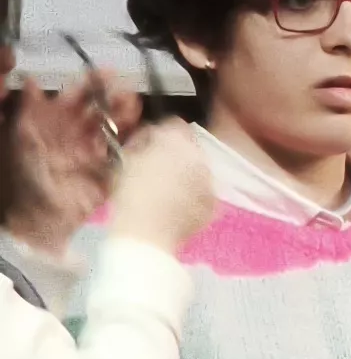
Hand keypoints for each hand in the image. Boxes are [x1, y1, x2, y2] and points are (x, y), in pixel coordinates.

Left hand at [0, 71, 134, 254]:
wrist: (39, 220)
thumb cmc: (26, 179)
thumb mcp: (22, 140)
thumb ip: (28, 111)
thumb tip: (33, 81)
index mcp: (54, 127)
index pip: (74, 100)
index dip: (89, 85)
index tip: (106, 73)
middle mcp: (75, 138)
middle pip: (98, 112)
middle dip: (112, 98)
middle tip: (126, 89)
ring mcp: (93, 155)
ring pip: (114, 129)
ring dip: (125, 116)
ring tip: (134, 104)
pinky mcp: (108, 174)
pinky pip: (125, 154)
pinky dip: (136, 143)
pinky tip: (143, 131)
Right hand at [102, 118, 215, 252]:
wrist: (146, 234)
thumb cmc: (129, 196)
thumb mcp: (128, 161)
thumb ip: (142, 144)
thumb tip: (148, 140)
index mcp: (176, 142)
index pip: (174, 124)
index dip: (159, 133)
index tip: (148, 143)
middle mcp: (200, 157)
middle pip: (190, 147)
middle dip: (175, 153)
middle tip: (156, 167)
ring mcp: (210, 181)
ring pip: (199, 169)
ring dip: (186, 173)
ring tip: (166, 188)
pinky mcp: (214, 203)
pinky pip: (204, 191)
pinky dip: (193, 194)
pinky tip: (177, 204)